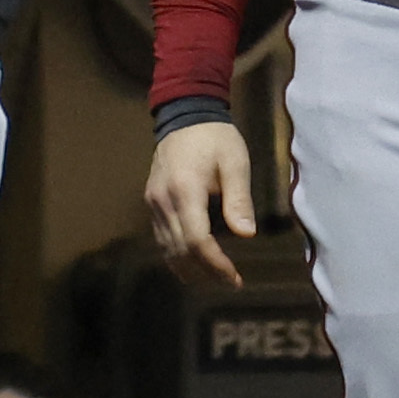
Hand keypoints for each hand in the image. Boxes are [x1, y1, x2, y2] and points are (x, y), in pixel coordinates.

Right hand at [145, 119, 256, 285]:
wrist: (184, 114)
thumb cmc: (215, 138)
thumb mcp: (235, 162)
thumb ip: (238, 198)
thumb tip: (246, 235)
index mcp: (185, 189)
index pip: (197, 240)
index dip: (215, 264)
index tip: (235, 277)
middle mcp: (163, 200)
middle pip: (180, 250)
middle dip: (206, 271)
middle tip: (232, 283)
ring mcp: (153, 203)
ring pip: (167, 248)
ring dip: (190, 268)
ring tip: (215, 279)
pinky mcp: (152, 203)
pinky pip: (162, 238)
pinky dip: (177, 256)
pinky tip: (193, 265)